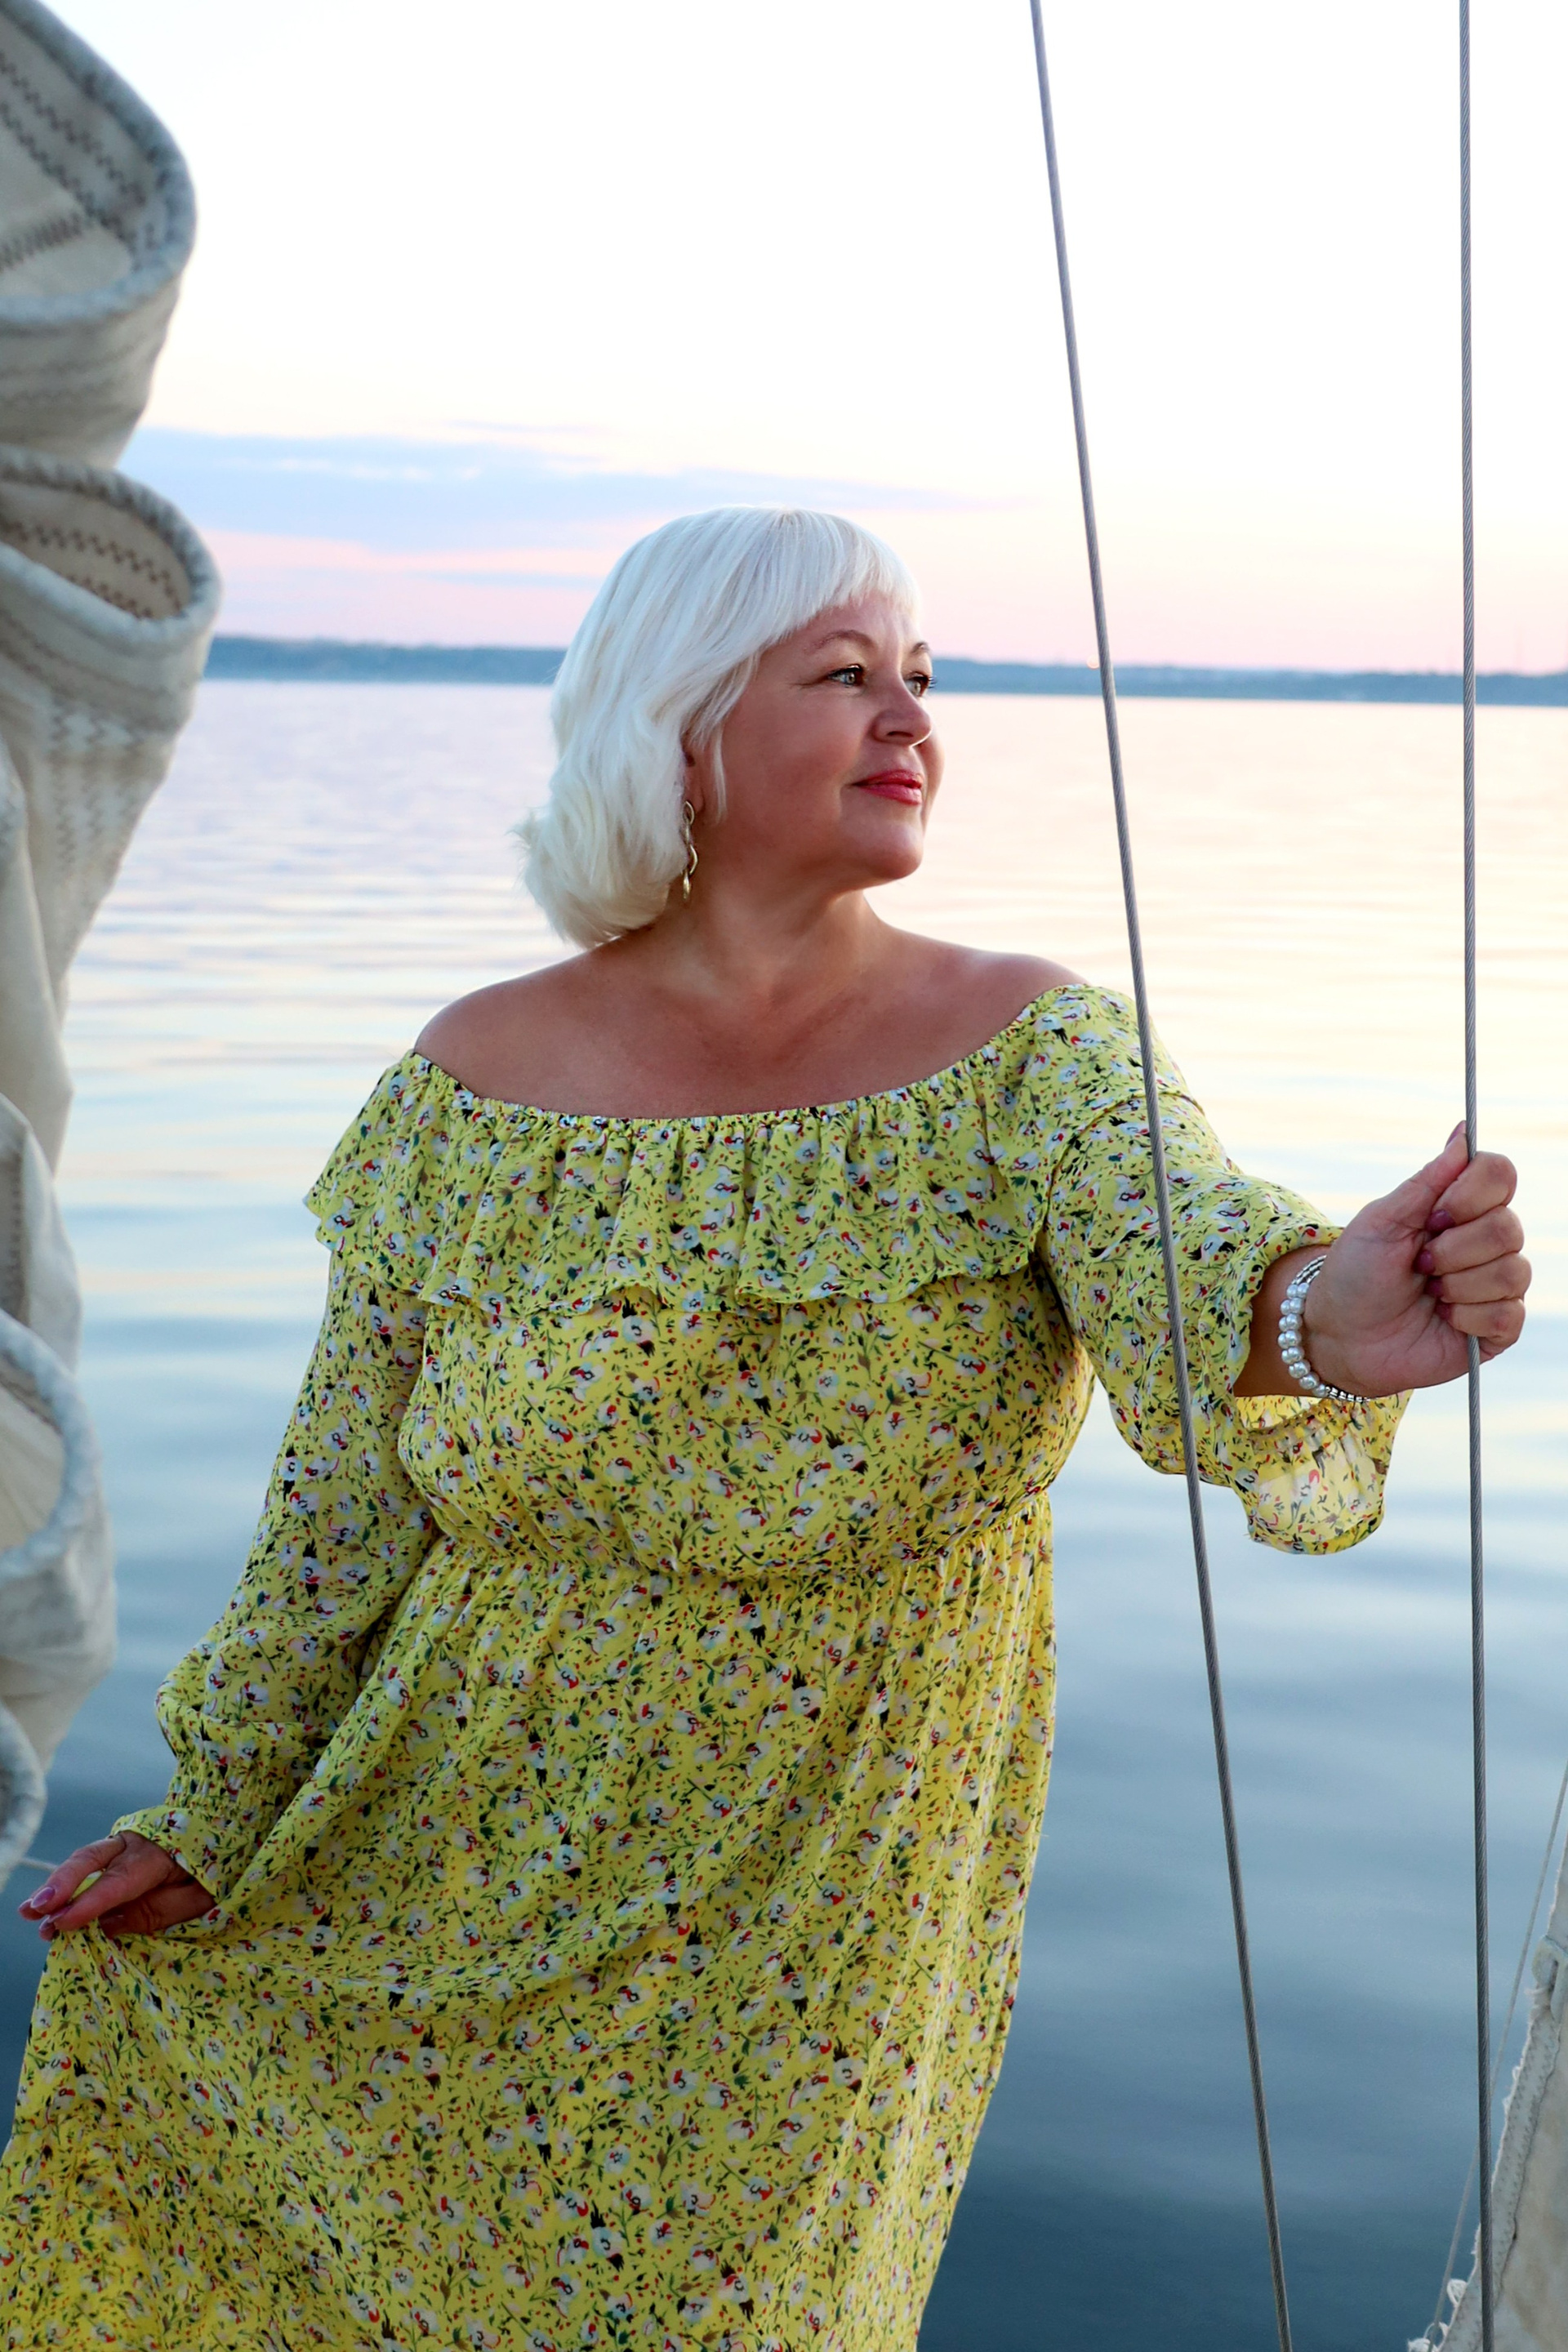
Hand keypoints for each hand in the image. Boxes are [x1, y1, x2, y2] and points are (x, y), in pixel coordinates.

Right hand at [16, 1831, 213, 1940]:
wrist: (225, 1827)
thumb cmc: (216, 1868)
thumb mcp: (201, 1897)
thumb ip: (157, 1912)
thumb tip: (107, 1926)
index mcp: (160, 1854)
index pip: (119, 1881)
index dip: (89, 1903)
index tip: (62, 1922)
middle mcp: (135, 1844)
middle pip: (92, 1860)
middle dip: (61, 1886)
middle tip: (36, 1910)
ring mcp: (124, 1844)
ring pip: (84, 1862)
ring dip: (56, 1887)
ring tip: (30, 1913)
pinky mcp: (118, 1851)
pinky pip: (90, 1866)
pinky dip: (67, 1884)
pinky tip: (46, 1906)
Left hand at [1301, 1126, 1528, 1396]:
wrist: (1340, 1335)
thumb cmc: (1356, 1273)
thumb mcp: (1383, 1220)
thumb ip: (1428, 1180)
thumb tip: (1465, 1131)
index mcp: (1459, 1208)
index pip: (1500, 1174)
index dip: (1472, 1193)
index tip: (1433, 1216)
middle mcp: (1485, 1242)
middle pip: (1508, 1227)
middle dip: (1453, 1249)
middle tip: (1419, 1263)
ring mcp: (1494, 1285)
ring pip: (1512, 1272)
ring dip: (1458, 1284)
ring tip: (1428, 1292)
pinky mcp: (1497, 1329)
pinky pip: (1509, 1315)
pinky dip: (1467, 1317)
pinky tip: (1444, 1318)